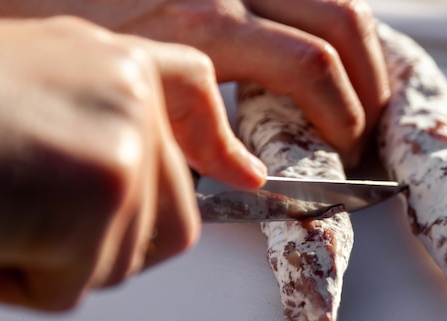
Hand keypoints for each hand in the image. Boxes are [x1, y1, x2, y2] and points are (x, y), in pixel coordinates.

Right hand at [0, 16, 265, 310]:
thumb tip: (148, 171)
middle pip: (170, 217)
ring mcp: (124, 144)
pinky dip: (19, 282)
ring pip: (124, 258)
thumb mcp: (26, 78)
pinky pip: (74, 285)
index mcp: (113, 66)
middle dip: (105, 241)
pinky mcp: (101, 194)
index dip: (216, 142)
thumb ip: (98, 115)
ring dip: (55, 261)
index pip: (195, 92)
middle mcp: (131, 96)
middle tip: (30, 211)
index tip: (242, 176)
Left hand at [116, 0, 389, 165]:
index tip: (345, 150)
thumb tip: (250, 172)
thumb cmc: (76, 35)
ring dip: (366, 50)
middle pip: (343, 22)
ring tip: (363, 94)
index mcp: (204, 26)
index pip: (310, 67)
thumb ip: (195, 139)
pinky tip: (332, 54)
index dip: (343, 115)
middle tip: (365, 130)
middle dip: (370, 86)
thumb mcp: (135, 101)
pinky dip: (336, 22)